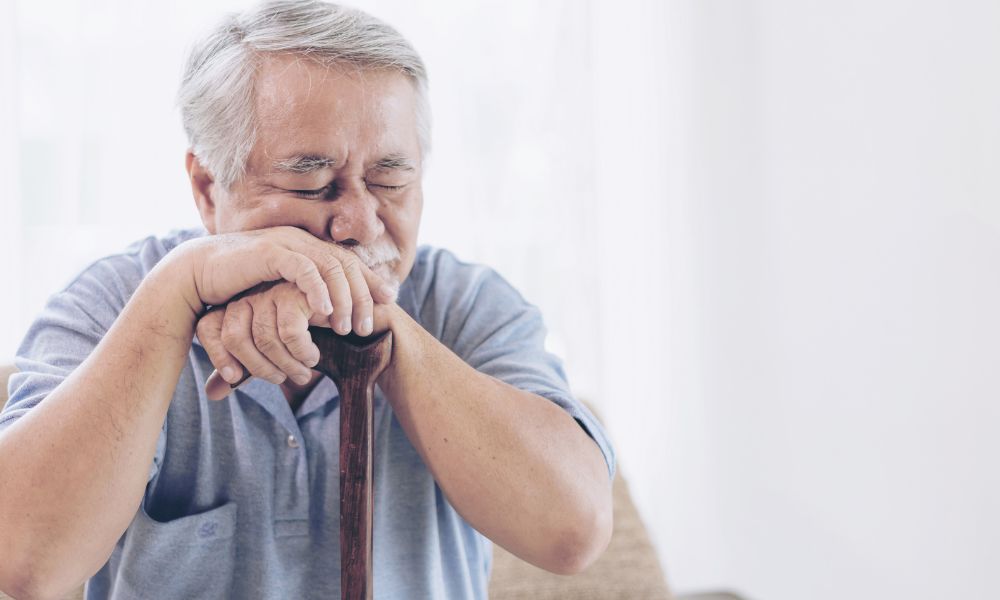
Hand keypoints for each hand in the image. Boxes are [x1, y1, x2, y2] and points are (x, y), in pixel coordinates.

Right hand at [174, 225, 397, 327]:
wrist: (196, 274)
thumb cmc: (237, 288)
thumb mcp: (278, 292)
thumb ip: (302, 298)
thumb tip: (326, 317)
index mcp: (307, 248)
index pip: (349, 262)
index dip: (371, 280)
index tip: (389, 301)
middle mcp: (301, 241)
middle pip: (346, 265)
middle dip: (363, 295)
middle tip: (368, 325)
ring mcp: (286, 243)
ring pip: (330, 267)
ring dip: (343, 298)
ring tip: (347, 327)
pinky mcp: (270, 251)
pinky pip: (303, 268)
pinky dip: (317, 289)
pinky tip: (325, 311)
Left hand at [197, 281, 327, 399]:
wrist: (343, 312)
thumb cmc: (306, 333)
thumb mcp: (273, 352)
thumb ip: (246, 367)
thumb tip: (213, 393)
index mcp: (237, 306)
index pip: (208, 327)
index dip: (216, 356)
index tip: (234, 378)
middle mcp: (249, 295)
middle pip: (235, 338)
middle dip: (260, 369)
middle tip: (282, 380)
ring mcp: (272, 292)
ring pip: (265, 339)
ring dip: (287, 365)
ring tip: (304, 372)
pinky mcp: (296, 292)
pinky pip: (290, 333)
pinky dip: (303, 353)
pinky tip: (313, 356)